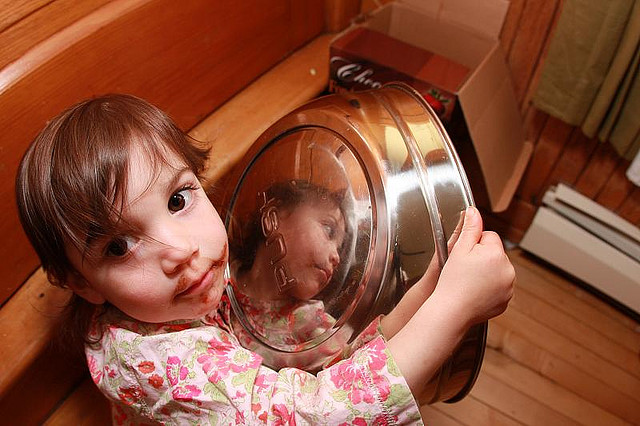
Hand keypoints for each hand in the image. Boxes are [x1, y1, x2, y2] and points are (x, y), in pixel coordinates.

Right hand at [431, 206, 514, 326]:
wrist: (452, 310)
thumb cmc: (453, 281)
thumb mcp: (459, 249)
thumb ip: (470, 228)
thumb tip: (474, 211)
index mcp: (497, 254)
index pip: (489, 237)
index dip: (474, 244)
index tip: (465, 256)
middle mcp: (508, 270)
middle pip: (495, 254)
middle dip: (482, 258)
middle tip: (465, 269)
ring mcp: (509, 287)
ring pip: (498, 270)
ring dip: (487, 272)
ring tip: (469, 281)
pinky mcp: (506, 300)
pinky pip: (499, 287)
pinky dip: (489, 288)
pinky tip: (474, 291)